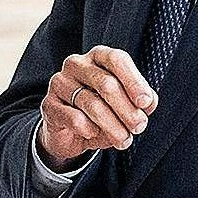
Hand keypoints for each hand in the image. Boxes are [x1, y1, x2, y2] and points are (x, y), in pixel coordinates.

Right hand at [39, 47, 157, 167]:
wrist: (70, 133)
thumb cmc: (102, 112)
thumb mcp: (125, 105)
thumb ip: (140, 101)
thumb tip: (148, 103)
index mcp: (98, 57)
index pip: (116, 59)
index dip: (134, 81)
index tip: (145, 102)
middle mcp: (76, 64)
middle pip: (106, 84)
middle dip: (127, 109)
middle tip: (139, 127)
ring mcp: (59, 83)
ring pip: (92, 104)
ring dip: (113, 126)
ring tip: (124, 140)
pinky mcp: (49, 105)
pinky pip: (74, 118)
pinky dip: (89, 130)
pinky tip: (93, 134)